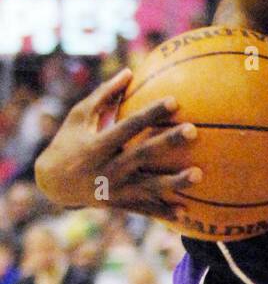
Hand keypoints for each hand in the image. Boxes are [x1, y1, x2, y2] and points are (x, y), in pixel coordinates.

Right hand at [34, 69, 201, 221]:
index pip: (128, 126)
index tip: (175, 101)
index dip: (151, 113)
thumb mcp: (78, 117)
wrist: (52, 184)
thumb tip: (130, 71)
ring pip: (148, 187)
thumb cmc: (68, 142)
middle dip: (168, 143)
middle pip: (142, 155)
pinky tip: (186, 212)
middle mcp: (106, 168)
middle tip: (194, 130)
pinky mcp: (118, 204)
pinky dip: (163, 212)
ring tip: (199, 174)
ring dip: (174, 182)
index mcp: (97, 145)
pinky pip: (143, 209)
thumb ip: (104, 95)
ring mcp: (113, 189)